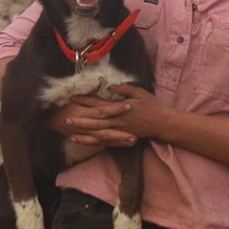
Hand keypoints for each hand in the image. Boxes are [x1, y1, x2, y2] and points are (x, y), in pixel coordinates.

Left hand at [49, 85, 171, 146]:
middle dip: (80, 120)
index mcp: (121, 109)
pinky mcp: (121, 138)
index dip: (86, 101)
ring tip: (70, 133)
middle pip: (96, 122)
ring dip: (84, 134)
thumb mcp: (140, 92)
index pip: (100, 105)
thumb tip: (111, 86)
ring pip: (99, 134)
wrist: (162, 123)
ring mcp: (119, 131)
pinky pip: (105, 142)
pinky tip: (84, 142)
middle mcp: (118, 122)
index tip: (73, 97)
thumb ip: (125, 89)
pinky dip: (94, 143)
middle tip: (66, 119)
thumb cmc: (151, 105)